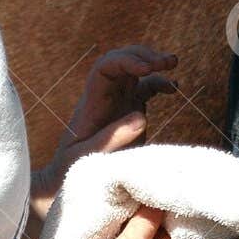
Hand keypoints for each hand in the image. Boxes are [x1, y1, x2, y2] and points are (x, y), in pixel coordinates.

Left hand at [28, 46, 178, 238]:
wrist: (64, 183)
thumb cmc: (69, 172)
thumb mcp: (85, 159)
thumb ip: (111, 138)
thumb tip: (141, 116)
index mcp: (91, 104)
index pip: (105, 68)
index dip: (126, 60)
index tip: (147, 68)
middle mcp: (104, 98)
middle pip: (120, 60)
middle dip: (143, 55)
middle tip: (166, 61)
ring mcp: (117, 103)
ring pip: (133, 71)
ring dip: (153, 62)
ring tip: (172, 62)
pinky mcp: (128, 113)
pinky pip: (145, 89)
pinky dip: (159, 83)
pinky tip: (174, 86)